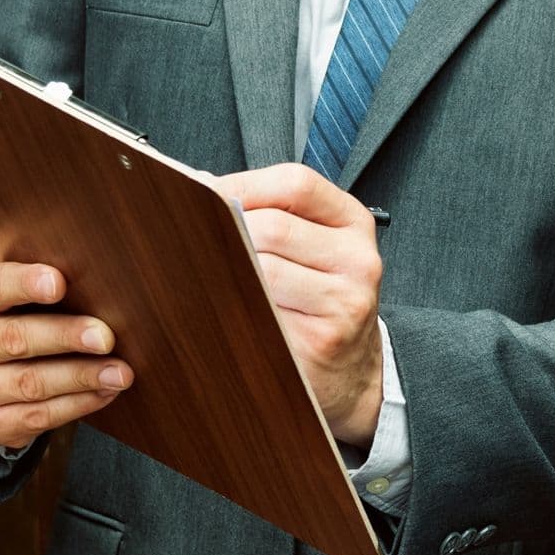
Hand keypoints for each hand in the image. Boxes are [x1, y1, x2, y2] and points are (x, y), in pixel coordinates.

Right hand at [0, 262, 131, 450]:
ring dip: (80, 378)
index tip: (59, 283)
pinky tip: (103, 393)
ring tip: (119, 372)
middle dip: (65, 337)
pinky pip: (34, 417)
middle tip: (106, 338)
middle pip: (12, 339)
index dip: (23, 284)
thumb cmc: (4, 317)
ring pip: (28, 384)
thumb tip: (95, 286)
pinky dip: (75, 405)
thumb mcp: (5, 293)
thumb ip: (35, 285)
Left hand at [207, 163, 385, 446]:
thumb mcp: (315, 247)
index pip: (296, 185)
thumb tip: (200, 188)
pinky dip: (235, 306)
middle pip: (274, 228)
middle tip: (195, 241)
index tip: (204, 192)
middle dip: (227, 232)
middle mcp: (358, 259)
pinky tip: (227, 307)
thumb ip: (272, 213)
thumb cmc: (320, 299)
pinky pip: (261, 312)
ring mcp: (345, 301)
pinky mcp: (322, 340)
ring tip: (209, 274)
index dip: (243, 186)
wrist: (351, 369)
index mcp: (354, 223)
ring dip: (227, 271)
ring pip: (264, 270)